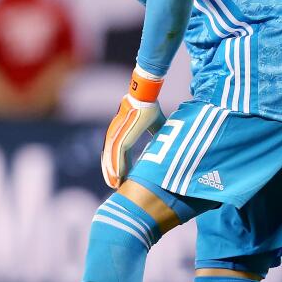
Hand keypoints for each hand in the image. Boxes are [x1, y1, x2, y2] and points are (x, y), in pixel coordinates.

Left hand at [101, 67, 164, 188]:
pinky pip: (117, 156)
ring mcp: (117, 136)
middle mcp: (117, 135)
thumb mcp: (156, 124)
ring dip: (112, 172)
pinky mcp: (121, 137)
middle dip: (112, 171)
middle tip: (114, 184)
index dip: (121, 164)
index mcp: (123, 133)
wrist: (146, 96)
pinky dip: (116, 167)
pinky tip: (116, 177)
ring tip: (114, 185)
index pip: (119, 152)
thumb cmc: (149, 107)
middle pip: (111, 157)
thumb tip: (171, 137)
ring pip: (111, 159)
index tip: (123, 175)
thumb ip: (159, 131)